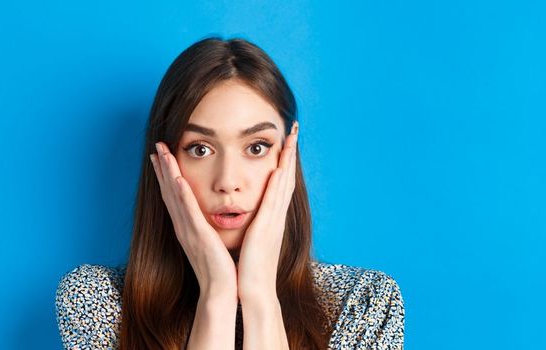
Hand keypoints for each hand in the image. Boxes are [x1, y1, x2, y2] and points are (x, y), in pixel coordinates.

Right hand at [150, 142, 236, 296]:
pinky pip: (188, 212)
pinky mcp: (198, 235)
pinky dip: (182, 195)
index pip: (173, 196)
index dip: (166, 176)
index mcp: (187, 227)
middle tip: (156, 147)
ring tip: (162, 153)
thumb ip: (206, 229)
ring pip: (175, 196)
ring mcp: (188, 230)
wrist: (220, 291)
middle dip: (162, 168)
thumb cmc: (219, 270)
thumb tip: (209, 219)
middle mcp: (183, 226)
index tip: (161, 158)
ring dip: (168, 174)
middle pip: (169, 192)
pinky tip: (178, 179)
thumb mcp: (211, 243)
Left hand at [236, 121, 298, 300]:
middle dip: (291, 153)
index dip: (285, 161)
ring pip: (284, 184)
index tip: (287, 141)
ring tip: (290, 138)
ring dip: (287, 160)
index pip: (281, 183)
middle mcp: (277, 216)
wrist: (254, 290)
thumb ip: (255, 225)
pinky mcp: (267, 228)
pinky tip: (279, 167)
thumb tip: (252, 215)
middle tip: (294, 129)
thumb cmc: (251, 268)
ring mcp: (274, 221)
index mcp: (272, 218)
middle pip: (287, 177)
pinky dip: (278, 183)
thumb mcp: (253, 240)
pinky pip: (274, 201)